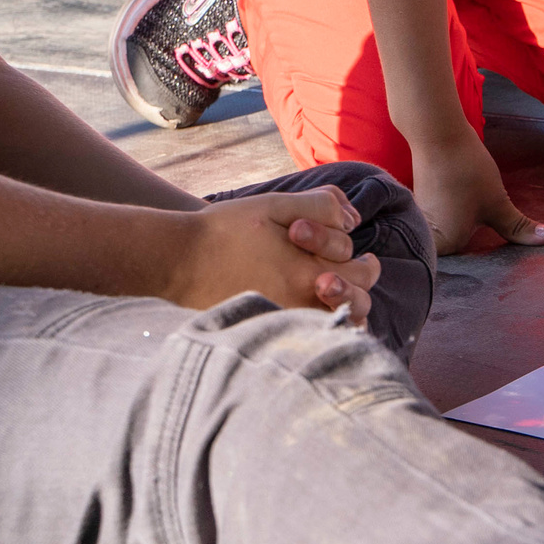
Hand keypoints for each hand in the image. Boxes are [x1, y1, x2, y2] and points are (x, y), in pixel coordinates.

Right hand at [172, 184, 381, 320]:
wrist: (178, 261)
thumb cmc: (226, 230)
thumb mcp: (275, 205)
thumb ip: (320, 206)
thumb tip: (352, 218)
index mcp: (306, 274)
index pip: (359, 274)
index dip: (364, 262)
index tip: (365, 258)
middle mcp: (299, 305)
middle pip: (355, 305)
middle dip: (362, 287)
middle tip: (363, 271)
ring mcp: (282, 322)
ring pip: (335, 328)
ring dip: (347, 312)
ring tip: (343, 297)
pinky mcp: (265, 331)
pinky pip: (309, 339)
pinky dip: (323, 329)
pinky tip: (319, 313)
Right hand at [413, 131, 543, 255]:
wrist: (437, 135)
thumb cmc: (466, 171)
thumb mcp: (498, 203)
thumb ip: (520, 228)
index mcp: (445, 248)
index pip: (471, 268)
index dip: (491, 268)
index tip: (509, 264)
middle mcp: (430, 242)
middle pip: (461, 256)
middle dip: (481, 253)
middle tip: (498, 250)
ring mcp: (423, 226)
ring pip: (454, 238)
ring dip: (469, 234)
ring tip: (480, 224)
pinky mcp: (423, 210)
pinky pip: (445, 225)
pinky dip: (459, 221)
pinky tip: (467, 211)